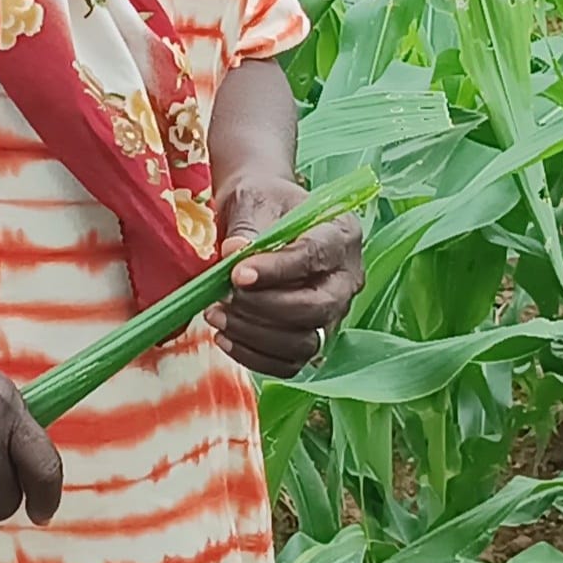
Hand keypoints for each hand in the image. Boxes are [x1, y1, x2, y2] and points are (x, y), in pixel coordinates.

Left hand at [205, 173, 363, 377]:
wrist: (263, 215)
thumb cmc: (263, 202)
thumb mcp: (255, 200)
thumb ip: (248, 227)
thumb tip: (235, 252)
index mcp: (341, 233)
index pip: (315, 257)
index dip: (276, 270)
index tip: (236, 273)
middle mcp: (346, 278)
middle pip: (317, 308)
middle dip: (266, 307)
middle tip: (225, 296)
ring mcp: (334, 313)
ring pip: (305, 342)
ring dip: (256, 335)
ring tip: (216, 314)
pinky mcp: (313, 336)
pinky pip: (290, 362)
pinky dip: (256, 357)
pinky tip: (225, 336)